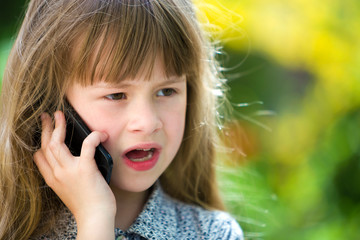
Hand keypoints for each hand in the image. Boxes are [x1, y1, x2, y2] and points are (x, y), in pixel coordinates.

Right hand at [34, 111, 114, 238]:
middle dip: (46, 128)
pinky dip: (93, 137)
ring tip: (61, 116)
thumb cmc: (87, 204)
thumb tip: (72, 161)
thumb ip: (65, 176)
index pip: (39, 156)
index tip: (45, 131)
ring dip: (59, 126)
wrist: (95, 217)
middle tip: (49, 116)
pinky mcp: (86, 169)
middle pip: (46, 145)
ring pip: (57, 143)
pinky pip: (87, 146)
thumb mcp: (68, 190)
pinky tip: (99, 134)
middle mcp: (57, 174)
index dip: (41, 141)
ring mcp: (70, 171)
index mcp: (52, 179)